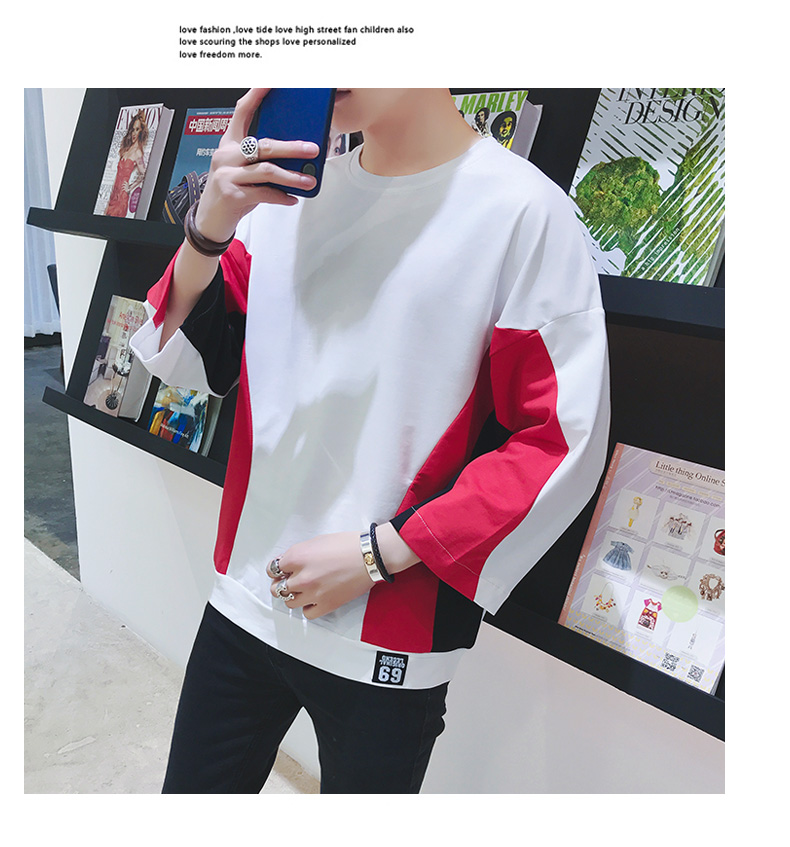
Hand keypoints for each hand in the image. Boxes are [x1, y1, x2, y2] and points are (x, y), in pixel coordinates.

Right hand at [194, 88, 319, 242]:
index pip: (242, 112)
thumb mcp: (243, 170)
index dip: (256, 95)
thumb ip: (261, 160)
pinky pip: (264, 193)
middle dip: (291, 147)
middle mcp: (226, 155)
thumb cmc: (231, 191)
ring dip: (292, 176)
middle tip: (312, 149)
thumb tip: (295, 158)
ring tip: (308, 180)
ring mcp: (227, 174)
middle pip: (263, 145)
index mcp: (229, 144)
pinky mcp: (232, 194)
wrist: (210, 220)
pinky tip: (292, 199)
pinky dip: (282, 196)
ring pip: (267, 170)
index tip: (271, 82)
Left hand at [269, 525, 419, 619]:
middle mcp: (302, 577)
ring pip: (289, 602)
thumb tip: (287, 563)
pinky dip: (307, 608)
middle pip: (278, 588)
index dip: (278, 569)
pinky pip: (307, 614)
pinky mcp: (326, 605)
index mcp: (297, 557)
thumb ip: (298, 553)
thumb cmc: (347, 545)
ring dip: (293, 596)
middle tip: (288, 581)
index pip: (273, 569)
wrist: (370, 556)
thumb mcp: (317, 541)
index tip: (282, 570)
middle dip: (281, 583)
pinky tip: (313, 600)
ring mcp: (313, 593)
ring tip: (302, 591)